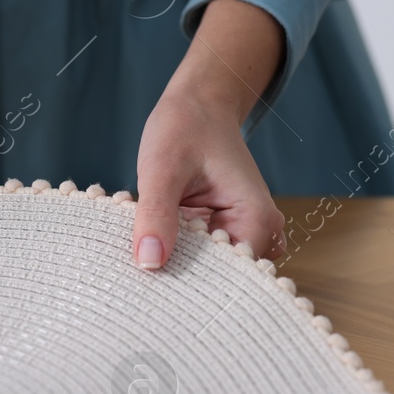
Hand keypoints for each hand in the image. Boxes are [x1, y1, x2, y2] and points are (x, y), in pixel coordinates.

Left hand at [132, 0, 286, 267]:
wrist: (196, 104)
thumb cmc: (185, 127)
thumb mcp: (163, 167)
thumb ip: (156, 214)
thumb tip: (149, 263)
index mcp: (254, 218)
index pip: (232, 277)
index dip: (192, 285)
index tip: (153, 289)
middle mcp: (255, 231)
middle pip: (220, 280)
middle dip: (180, 277)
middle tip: (138, 273)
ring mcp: (237, 233)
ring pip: (205, 270)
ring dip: (175, 263)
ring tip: (142, 250)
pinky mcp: (217, 231)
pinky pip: (195, 255)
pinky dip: (172, 249)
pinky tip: (148, 238)